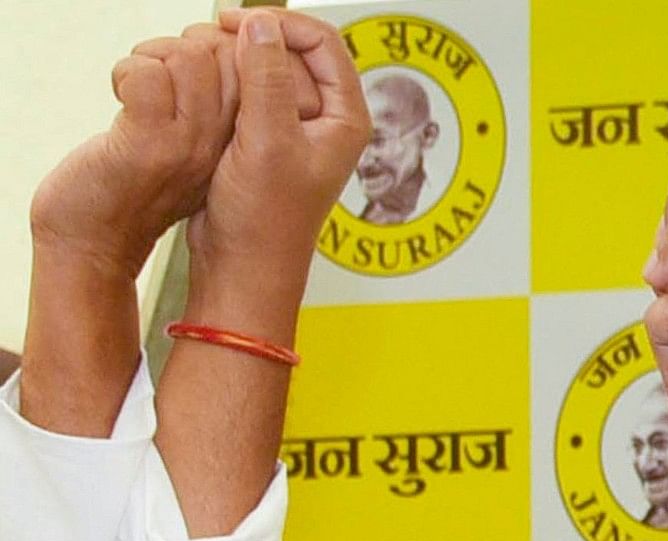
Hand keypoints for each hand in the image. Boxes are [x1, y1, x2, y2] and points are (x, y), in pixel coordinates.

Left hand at [27, 24, 235, 286]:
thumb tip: (211, 55)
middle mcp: (227, 145)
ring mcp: (191, 144)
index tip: (186, 71)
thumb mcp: (193, 152)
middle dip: (182, 48)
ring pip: (190, 57)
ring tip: (137, 88)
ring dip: (149, 58)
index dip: (218, 51)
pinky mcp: (151, 143)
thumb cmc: (136, 194)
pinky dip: (124, 73)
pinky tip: (120, 98)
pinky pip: (147, 74)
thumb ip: (214, 111)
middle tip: (156, 78)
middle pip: (228, 54)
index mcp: (245, 145)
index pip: (259, 67)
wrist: (93, 240)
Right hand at [185, 10, 364, 313]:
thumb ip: (267, 81)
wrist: (242, 264)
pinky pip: (245, 89)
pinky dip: (222, 79)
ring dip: (232, 56)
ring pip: (265, 66)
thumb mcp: (267, 142)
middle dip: (250, 37)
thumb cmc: (265, 219)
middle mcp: (325, 118)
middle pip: (292, 47)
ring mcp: (294, 125)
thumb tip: (263, 26)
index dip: (278, 22)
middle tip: (208, 38)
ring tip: (199, 60)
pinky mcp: (263, 134)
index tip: (233, 22)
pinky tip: (196, 84)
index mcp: (345, 117)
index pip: (322, 41)